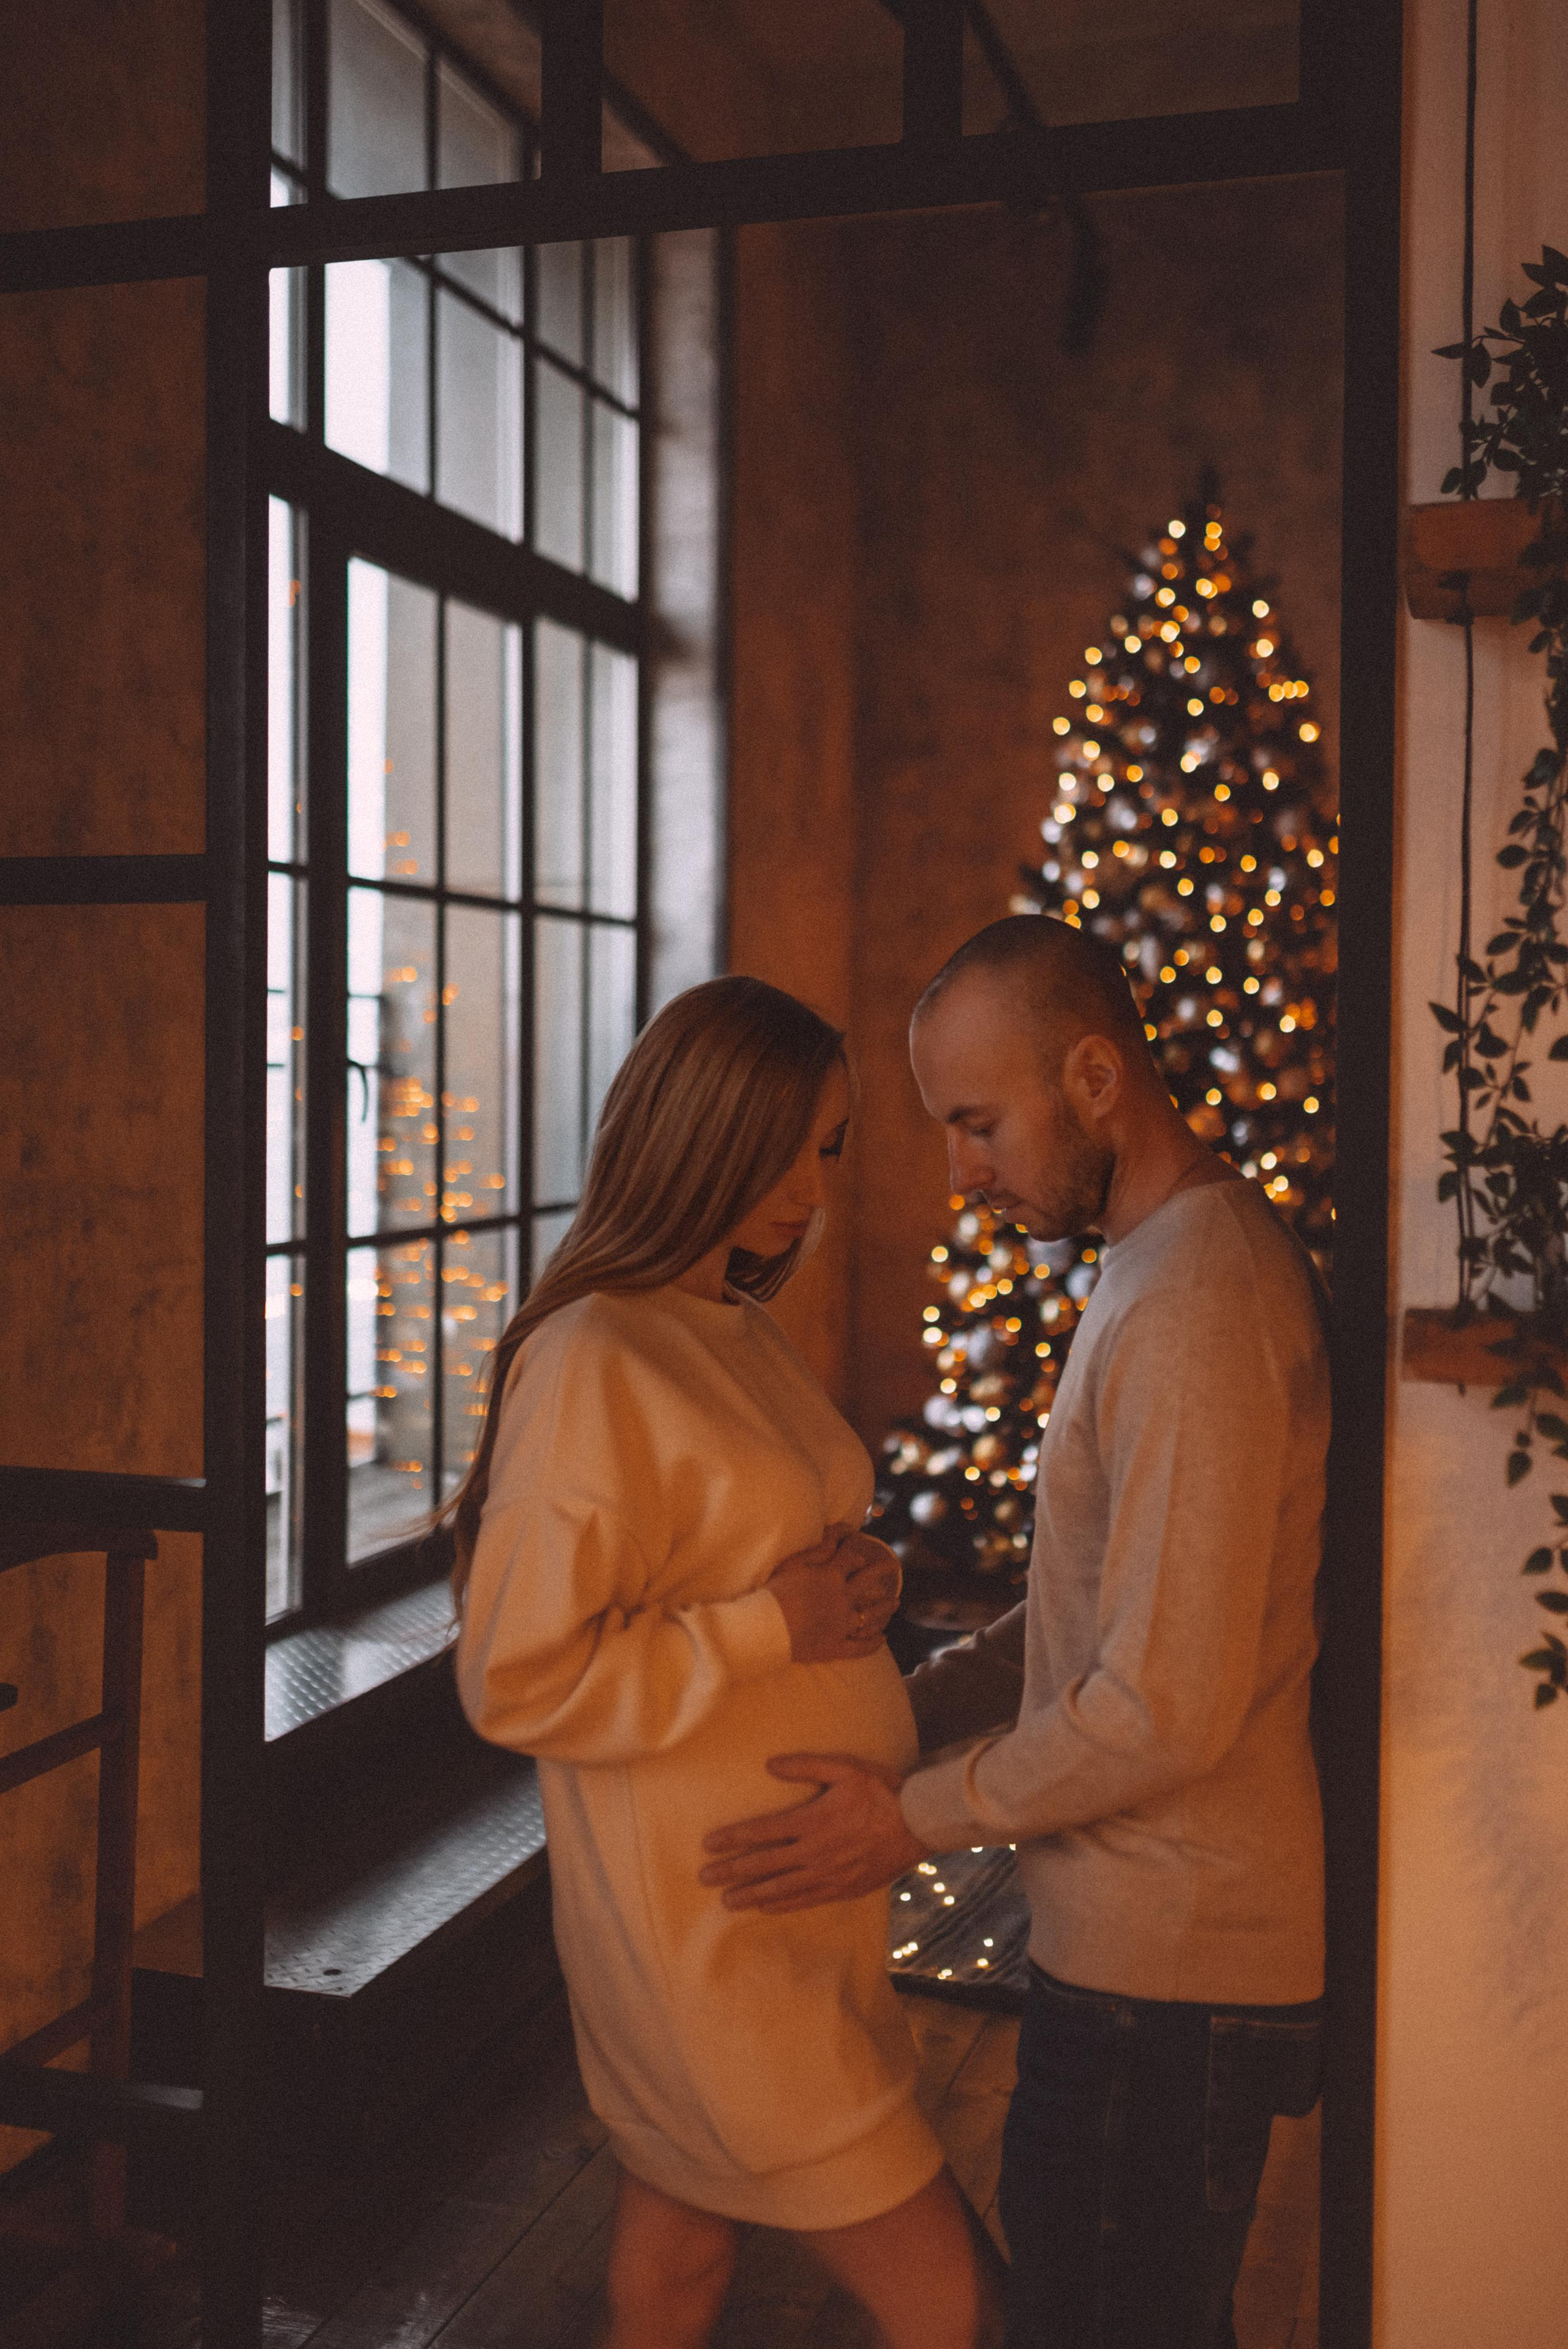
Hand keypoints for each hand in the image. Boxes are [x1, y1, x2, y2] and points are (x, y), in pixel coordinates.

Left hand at [699, 1753, 930, 1912]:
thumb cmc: (882, 1791)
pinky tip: (765, 1907)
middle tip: (703, 1878)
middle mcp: (815, 1852)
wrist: (918, 1824)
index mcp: (812, 1820)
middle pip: (764, 1864)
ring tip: (726, 1901)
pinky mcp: (843, 1889)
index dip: (732, 1839)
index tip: (708, 1845)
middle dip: (731, 1872)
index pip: (762, 1832)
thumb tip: (769, 1765)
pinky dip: (782, 1905)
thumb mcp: (846, 1767)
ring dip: (751, 1894)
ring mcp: (829, 1874)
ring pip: (781, 1888)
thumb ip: (806, 1765)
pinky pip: (805, 1900)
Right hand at [767, 1524, 892, 1664]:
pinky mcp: (836, 1647)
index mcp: (831, 1576)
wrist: (766, 1629)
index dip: (857, 1548)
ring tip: (896, 1602)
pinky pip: (860, 1647)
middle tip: (893, 1565)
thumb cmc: (774, 1593)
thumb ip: (817, 1551)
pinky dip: (873, 1643)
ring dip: (885, 1607)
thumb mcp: (793, 1565)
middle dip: (882, 1570)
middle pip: (869, 1581)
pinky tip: (882, 1639)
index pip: (850, 1556)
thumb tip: (838, 1540)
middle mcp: (843, 1599)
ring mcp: (842, 1625)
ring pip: (871, 1614)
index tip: (862, 1547)